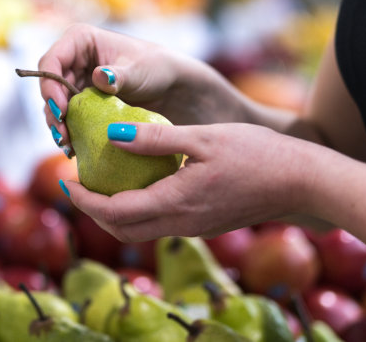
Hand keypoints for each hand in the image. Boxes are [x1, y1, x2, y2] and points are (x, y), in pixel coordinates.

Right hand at [38, 23, 246, 154]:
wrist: (172, 88)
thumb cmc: (158, 68)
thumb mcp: (140, 70)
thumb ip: (118, 75)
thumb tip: (100, 77)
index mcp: (80, 40)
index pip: (51, 60)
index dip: (49, 85)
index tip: (60, 109)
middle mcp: (73, 61)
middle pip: (49, 87)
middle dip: (52, 112)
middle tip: (62, 135)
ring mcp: (76, 83)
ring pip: (56, 106)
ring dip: (58, 126)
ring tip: (67, 146)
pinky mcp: (83, 104)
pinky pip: (69, 119)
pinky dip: (71, 132)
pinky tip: (76, 149)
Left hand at [61, 122, 317, 241]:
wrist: (298, 181)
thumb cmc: (255, 153)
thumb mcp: (202, 137)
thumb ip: (154, 139)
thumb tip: (112, 135)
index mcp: (176, 202)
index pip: (114, 211)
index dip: (84, 199)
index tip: (66, 179)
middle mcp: (181, 223)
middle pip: (122, 229)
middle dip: (93, 210)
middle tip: (78, 184)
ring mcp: (195, 228)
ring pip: (141, 230)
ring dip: (115, 212)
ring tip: (103, 184)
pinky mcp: (206, 224)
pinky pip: (162, 224)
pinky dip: (140, 210)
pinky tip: (142, 185)